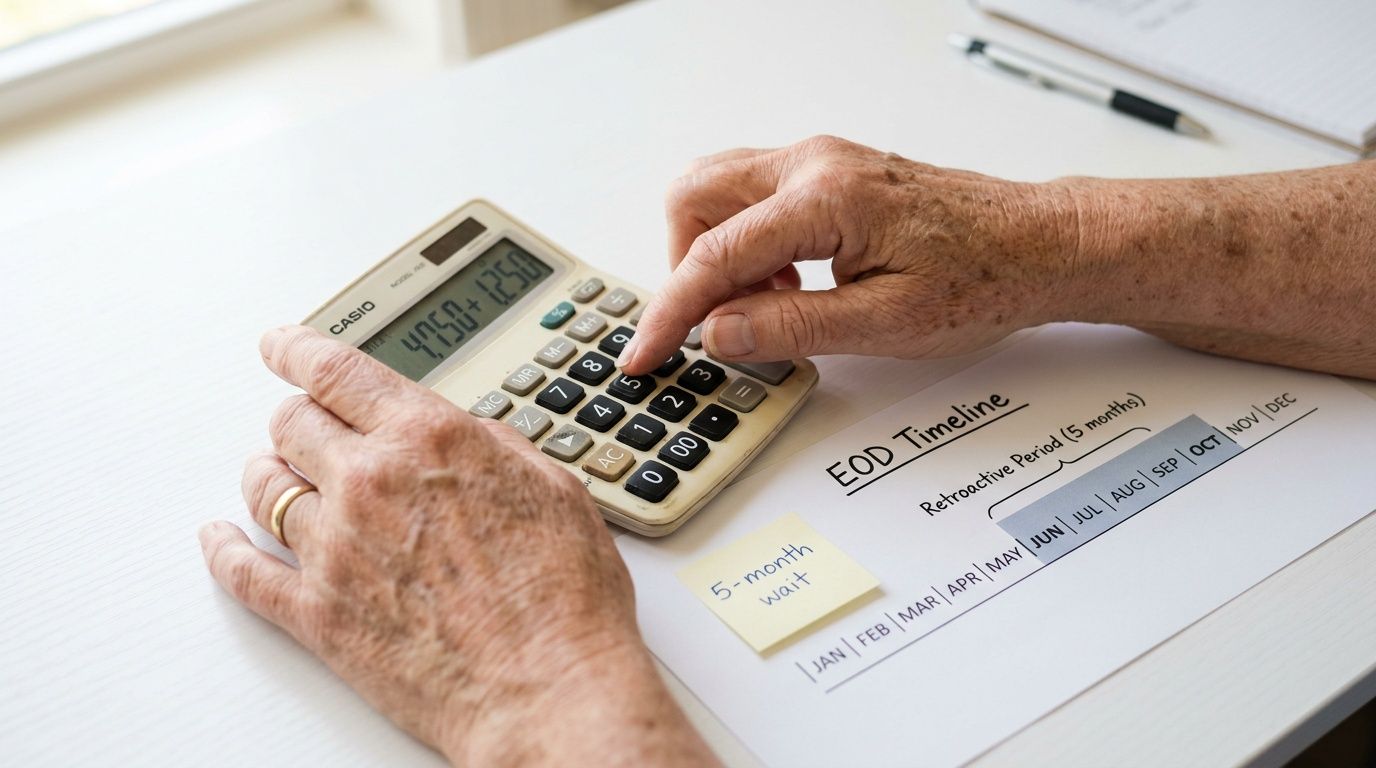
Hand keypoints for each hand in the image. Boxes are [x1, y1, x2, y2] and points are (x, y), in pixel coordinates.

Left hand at [199, 326, 714, 765]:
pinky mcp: (317, 615)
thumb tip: (468, 434)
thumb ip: (494, 447)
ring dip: (267, 473)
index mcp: (428, 440)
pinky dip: (223, 550)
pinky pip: (243, 571)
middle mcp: (370, 483)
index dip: (298, 349)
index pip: (337, 371)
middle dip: (297, 417)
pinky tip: (220, 539)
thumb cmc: (563, 598)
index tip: (283, 344)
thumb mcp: (553, 487)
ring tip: (274, 474)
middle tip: (302, 422)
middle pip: (292, 424)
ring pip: (264, 488)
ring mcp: (335, 550)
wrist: (549, 689)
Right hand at [621, 136, 1079, 372]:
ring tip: (763, 309)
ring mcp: (819, 161)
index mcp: (826, 198)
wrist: (1037, 244)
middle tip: (717, 325)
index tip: (645, 353)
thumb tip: (719, 332)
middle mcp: (814, 163)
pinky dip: (747, 245)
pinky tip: (787, 288)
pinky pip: (752, 198)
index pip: (716, 254)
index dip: (671, 312)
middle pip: (695, 198)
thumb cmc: (983, 277)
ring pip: (718, 191)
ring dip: (717, 255)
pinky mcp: (827, 173)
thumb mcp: (887, 324)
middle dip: (686, 268)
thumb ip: (793, 327)